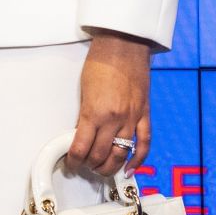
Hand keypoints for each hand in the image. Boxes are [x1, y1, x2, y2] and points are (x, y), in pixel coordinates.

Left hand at [70, 30, 152, 174]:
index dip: (74, 159)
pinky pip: (144, 143)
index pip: (82, 146)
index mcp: (95, 112)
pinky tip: (130, 169)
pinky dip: (138, 159)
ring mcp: (132, 117)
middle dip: (90, 164)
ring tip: (102, 169)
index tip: (71, 162)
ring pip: (122, 153)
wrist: (124, 44)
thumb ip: (86, 114)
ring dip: (110, 166)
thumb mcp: (85, 90)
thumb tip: (83, 134)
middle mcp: (115, 118)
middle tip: (84, 165)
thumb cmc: (101, 61)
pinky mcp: (145, 114)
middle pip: (101, 154)